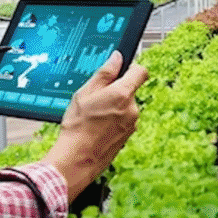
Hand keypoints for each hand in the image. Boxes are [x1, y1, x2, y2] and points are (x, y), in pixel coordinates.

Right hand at [43, 51, 147, 200]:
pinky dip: (114, 120)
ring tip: (94, 116)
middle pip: (131, 90)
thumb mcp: (85, 93)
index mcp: (122, 94)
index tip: (122, 69)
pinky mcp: (129, 136)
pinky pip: (124, 121)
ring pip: (126, 107)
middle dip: (117, 91)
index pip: (141, 71)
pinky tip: (98, 127)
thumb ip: (104, 73)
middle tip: (97, 98)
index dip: (132, 67)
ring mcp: (133, 124)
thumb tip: (117, 58)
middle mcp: (132, 109)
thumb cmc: (77, 127)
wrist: (77, 158)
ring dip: (115, 107)